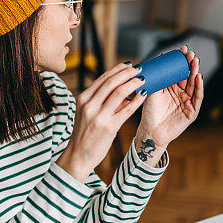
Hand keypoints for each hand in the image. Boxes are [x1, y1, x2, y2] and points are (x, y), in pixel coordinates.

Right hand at [57, 63, 146, 181]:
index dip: (117, 70)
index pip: (102, 79)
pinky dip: (136, 100)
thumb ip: (102, 102)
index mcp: (83, 99)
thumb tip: (124, 91)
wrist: (78, 156)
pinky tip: (144, 94)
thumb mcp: (88, 114)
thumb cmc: (84, 135)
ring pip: (119, 92)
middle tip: (139, 68)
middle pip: (111, 82)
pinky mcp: (108, 127)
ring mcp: (98, 116)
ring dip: (133, 83)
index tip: (128, 65)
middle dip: (127, 73)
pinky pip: (126, 110)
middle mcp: (89, 105)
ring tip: (143, 79)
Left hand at [137, 46, 203, 149]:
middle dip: (190, 64)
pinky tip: (199, 78)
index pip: (178, 71)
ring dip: (195, 73)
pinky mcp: (192, 112)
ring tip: (195, 62)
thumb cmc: (149, 112)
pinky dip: (199, 87)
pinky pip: (197, 98)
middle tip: (191, 54)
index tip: (183, 50)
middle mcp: (180, 93)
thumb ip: (157, 78)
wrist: (151, 130)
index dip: (181, 61)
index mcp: (171, 88)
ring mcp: (187, 102)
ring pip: (194, 85)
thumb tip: (159, 59)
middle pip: (188, 76)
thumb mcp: (153, 91)